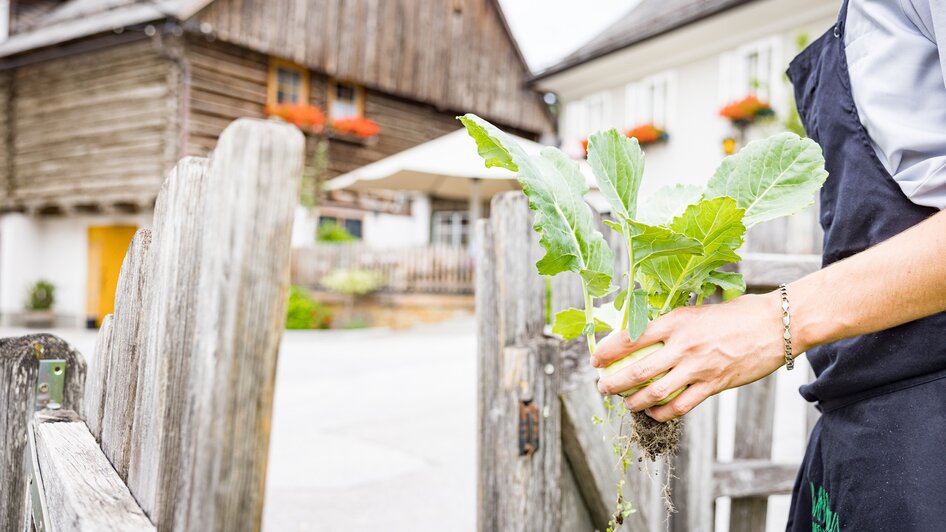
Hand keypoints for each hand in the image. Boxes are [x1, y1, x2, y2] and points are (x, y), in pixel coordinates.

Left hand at [591, 292, 790, 421]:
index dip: (608, 350)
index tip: (595, 359)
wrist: (777, 324)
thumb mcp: (698, 309)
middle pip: (637, 369)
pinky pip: (680, 405)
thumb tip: (642, 331)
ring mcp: (698, 367)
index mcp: (676, 320)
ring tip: (625, 403)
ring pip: (655, 391)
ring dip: (634, 401)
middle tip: (602, 387)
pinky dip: (662, 413)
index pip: (631, 336)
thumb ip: (672, 322)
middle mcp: (683, 344)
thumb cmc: (737, 314)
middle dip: (613, 382)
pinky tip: (654, 414)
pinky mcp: (714, 384)